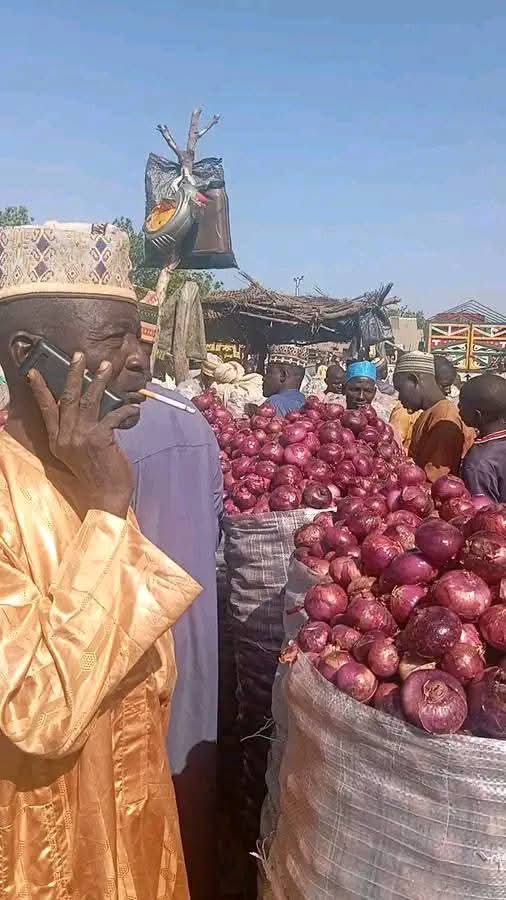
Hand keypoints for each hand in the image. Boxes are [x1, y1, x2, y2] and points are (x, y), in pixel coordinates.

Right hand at [29, 353, 138, 518]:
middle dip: (74, 374)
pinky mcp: (99, 440)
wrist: (105, 496)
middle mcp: (65, 437)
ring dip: (98, 381)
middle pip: (67, 398)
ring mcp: (81, 438)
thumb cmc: (96, 474)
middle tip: (79, 355)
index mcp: (57, 440)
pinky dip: (124, 409)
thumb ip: (76, 433)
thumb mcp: (77, 454)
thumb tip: (87, 408)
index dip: (40, 390)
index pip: (46, 409)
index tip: (34, 372)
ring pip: (88, 401)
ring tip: (105, 367)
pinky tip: (134, 407)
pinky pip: (112, 416)